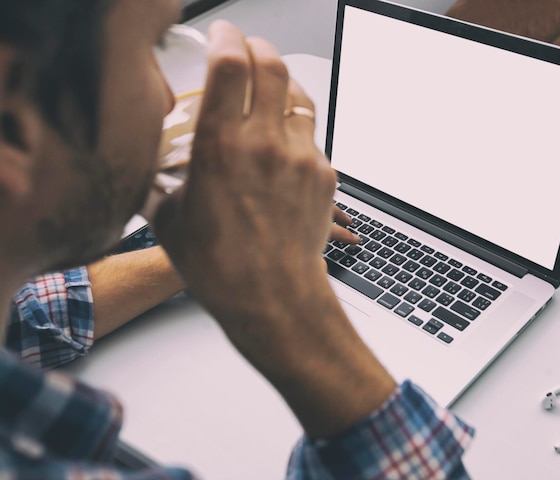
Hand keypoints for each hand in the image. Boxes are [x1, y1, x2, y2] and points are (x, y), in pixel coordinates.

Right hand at [152, 20, 394, 437]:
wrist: (272, 298)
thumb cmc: (219, 266)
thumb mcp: (170, 219)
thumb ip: (164, 181)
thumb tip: (158, 169)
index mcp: (220, 147)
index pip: (230, 63)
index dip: (225, 36)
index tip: (220, 34)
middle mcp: (264, 143)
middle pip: (271, 64)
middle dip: (257, 48)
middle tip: (246, 52)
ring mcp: (300, 157)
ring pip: (297, 94)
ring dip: (280, 84)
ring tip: (267, 94)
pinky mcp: (324, 174)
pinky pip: (310, 134)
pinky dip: (295, 128)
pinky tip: (282, 147)